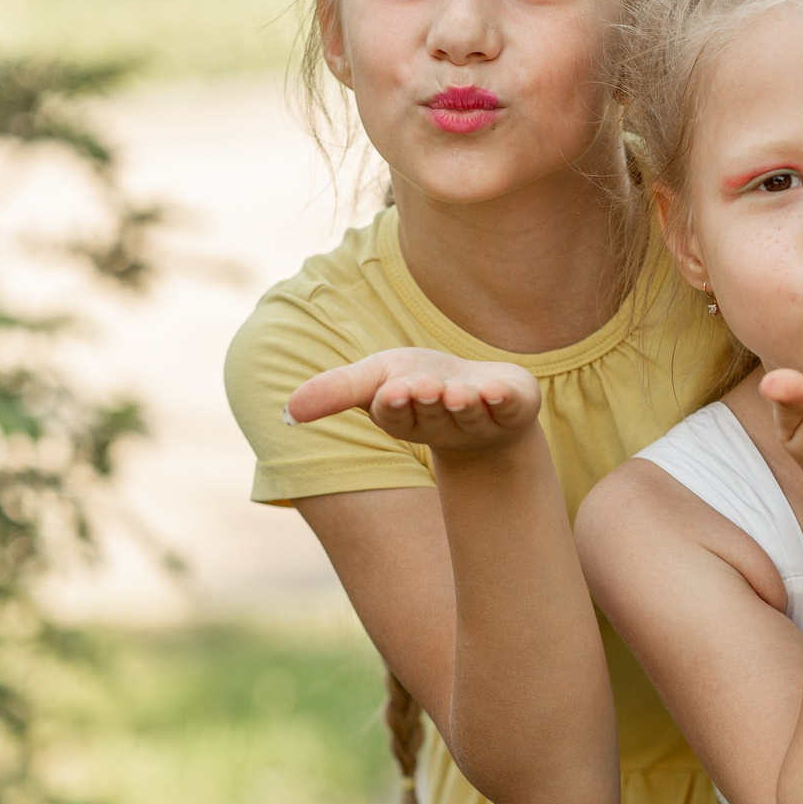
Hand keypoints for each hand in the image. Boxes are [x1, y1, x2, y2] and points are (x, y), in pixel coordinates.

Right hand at [287, 347, 542, 455]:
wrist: (481, 398)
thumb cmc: (420, 385)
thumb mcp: (374, 380)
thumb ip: (335, 391)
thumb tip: (287, 413)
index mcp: (404, 419)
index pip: (395, 414)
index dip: (395, 404)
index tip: (394, 392)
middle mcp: (441, 424)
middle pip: (431, 413)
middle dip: (427, 401)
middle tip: (425, 388)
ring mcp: (479, 419)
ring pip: (469, 414)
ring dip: (463, 404)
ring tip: (458, 392)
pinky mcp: (514, 409)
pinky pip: (510, 408)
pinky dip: (502, 400)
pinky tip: (497, 391)